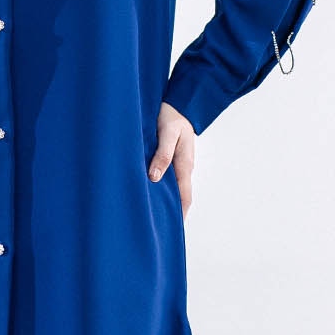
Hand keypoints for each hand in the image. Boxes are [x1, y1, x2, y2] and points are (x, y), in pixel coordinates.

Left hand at [148, 102, 194, 220]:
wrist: (179, 104)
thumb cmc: (172, 117)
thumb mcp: (167, 134)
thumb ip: (162, 155)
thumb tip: (154, 178)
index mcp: (184, 165)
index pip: (185, 197)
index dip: (181, 215)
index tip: (174, 230)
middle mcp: (183, 169)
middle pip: (179, 197)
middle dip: (172, 213)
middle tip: (160, 230)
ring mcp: (178, 165)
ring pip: (172, 189)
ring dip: (165, 202)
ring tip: (153, 217)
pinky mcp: (171, 160)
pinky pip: (167, 179)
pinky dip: (161, 189)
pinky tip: (150, 194)